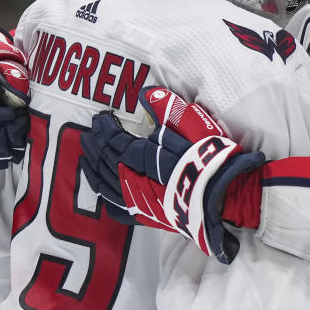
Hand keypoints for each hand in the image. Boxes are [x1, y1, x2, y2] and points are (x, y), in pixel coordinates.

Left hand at [80, 86, 264, 263]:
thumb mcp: (192, 125)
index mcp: (141, 154)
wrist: (221, 197)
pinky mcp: (145, 216)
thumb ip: (167, 108)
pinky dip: (105, 196)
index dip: (104, 127)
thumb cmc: (208, 158)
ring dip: (94, 168)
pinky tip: (102, 190)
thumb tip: (146, 93)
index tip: (100, 117)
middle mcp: (131, 177)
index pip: (113, 138)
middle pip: (105, 159)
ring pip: (105, 182)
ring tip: (87, 158)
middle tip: (88, 135)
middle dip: (94, 145)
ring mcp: (136, 199)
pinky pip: (116, 207)